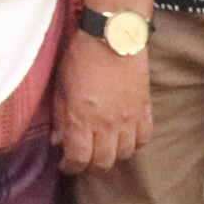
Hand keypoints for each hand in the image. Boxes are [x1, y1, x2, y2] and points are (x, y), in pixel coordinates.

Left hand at [53, 31, 150, 173]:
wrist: (112, 36)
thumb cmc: (81, 57)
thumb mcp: (60, 86)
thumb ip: (60, 117)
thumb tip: (58, 141)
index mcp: (82, 118)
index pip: (79, 158)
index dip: (71, 167)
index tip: (65, 164)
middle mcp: (108, 124)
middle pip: (103, 162)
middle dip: (90, 166)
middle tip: (83, 160)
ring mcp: (129, 119)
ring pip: (124, 154)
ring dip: (111, 156)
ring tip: (102, 150)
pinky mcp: (145, 110)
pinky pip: (144, 139)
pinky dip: (134, 145)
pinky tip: (124, 139)